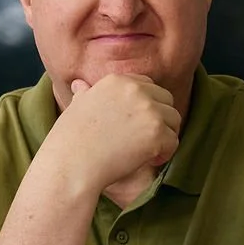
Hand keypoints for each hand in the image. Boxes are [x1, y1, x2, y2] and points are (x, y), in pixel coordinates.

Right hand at [42, 75, 178, 199]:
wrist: (71, 164)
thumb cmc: (69, 140)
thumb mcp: (75, 107)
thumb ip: (85, 94)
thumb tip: (79, 85)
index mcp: (116, 81)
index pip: (147, 85)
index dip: (146, 105)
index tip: (137, 123)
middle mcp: (135, 90)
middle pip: (166, 99)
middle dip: (160, 118)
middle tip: (146, 139)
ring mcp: (148, 110)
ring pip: (174, 119)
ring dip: (165, 135)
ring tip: (148, 151)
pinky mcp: (156, 133)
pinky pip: (173, 141)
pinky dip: (165, 153)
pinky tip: (148, 161)